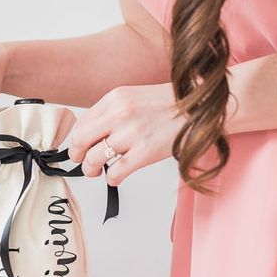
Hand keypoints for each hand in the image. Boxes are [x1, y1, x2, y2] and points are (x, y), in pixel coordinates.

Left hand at [68, 83, 184, 183]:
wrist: (201, 107)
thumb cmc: (168, 105)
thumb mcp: (133, 97)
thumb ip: (110, 113)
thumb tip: (88, 135)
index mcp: (115, 98)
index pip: (81, 123)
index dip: (76, 140)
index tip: (80, 148)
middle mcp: (120, 114)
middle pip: (80, 141)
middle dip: (77, 156)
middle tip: (83, 162)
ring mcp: (132, 134)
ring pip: (94, 159)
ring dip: (91, 170)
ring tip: (98, 171)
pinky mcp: (145, 153)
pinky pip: (115, 173)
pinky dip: (111, 179)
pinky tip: (117, 175)